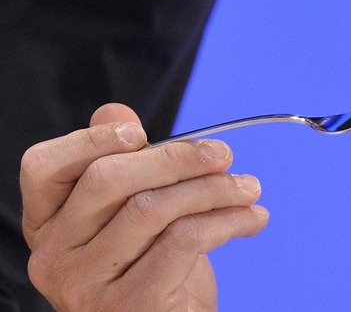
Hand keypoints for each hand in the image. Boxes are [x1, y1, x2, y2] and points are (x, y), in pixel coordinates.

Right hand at [20, 104, 268, 310]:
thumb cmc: (151, 262)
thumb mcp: (134, 212)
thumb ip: (122, 162)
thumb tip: (115, 112)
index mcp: (47, 222)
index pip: (44, 166)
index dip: (92, 139)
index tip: (143, 132)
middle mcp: (54, 255)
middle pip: (107, 180)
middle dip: (176, 158)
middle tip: (223, 154)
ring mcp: (86, 284)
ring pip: (152, 208)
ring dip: (213, 189)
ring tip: (249, 188)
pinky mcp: (128, 305)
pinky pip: (182, 240)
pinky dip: (227, 221)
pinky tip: (252, 218)